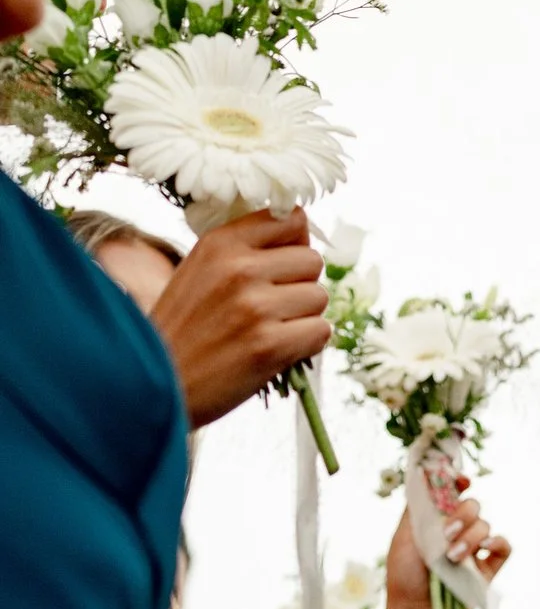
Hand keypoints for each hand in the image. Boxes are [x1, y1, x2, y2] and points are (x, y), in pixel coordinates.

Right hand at [148, 209, 330, 425]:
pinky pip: (321, 331)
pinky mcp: (270, 345)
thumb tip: (302, 233)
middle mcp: (238, 269)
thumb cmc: (181, 332)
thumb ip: (244, 250)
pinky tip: (273, 352)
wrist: (150, 388)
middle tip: (267, 309)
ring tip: (264, 332)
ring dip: (302, 318)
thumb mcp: (199, 272)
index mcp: (219, 244)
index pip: (292, 219)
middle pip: (312, 261)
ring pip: (319, 297)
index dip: (295, 244)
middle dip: (298, 285)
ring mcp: (255, 307)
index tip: (281, 265)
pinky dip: (305, 345)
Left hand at [383, 485, 512, 607]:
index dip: (459, 483)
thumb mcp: (403, 538)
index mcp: (436, 523)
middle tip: (448, 532)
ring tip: (452, 557)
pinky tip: (483, 549)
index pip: (453, 494)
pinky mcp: (488, 568)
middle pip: (473, 506)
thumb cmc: (404, 578)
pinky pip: (503, 546)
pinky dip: (496, 542)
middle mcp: (456, 533)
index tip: (462, 482)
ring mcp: (474, 550)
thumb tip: (424, 475)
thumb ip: (416, 507)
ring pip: (486, 525)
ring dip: (470, 537)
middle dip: (464, 514)